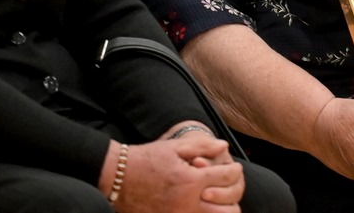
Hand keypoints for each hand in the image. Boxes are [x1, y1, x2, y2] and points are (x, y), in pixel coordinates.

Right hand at [102, 137, 243, 212]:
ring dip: (222, 208)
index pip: (228, 178)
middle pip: (229, 208)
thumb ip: (203, 146)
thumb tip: (224, 146)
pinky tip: (203, 205)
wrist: (118, 178)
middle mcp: (187, 203)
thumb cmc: (147, 159)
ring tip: (218, 197)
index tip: (234, 168)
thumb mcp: (175, 147)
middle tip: (228, 186)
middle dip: (233, 195)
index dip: (235, 171)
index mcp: (191, 181)